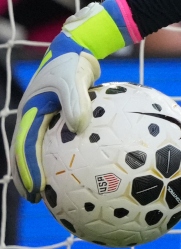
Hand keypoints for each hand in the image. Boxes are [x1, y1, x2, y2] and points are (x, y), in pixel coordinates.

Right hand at [12, 0, 138, 201]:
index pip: (25, 148)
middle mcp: (34, 119)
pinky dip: (70, 156)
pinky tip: (87, 170)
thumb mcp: (73, 78)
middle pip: (27, 154)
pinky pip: (64, 142)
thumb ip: (76, 101)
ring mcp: (46, 119)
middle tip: (38, 199)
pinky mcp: (61, 118)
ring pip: (44, 150)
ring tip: (58, 193)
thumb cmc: (74, 61)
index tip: (35, 189)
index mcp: (29, 113)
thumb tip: (79, 128)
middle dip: (29, 178)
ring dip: (48, 170)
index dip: (28, 170)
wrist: (78, 48)